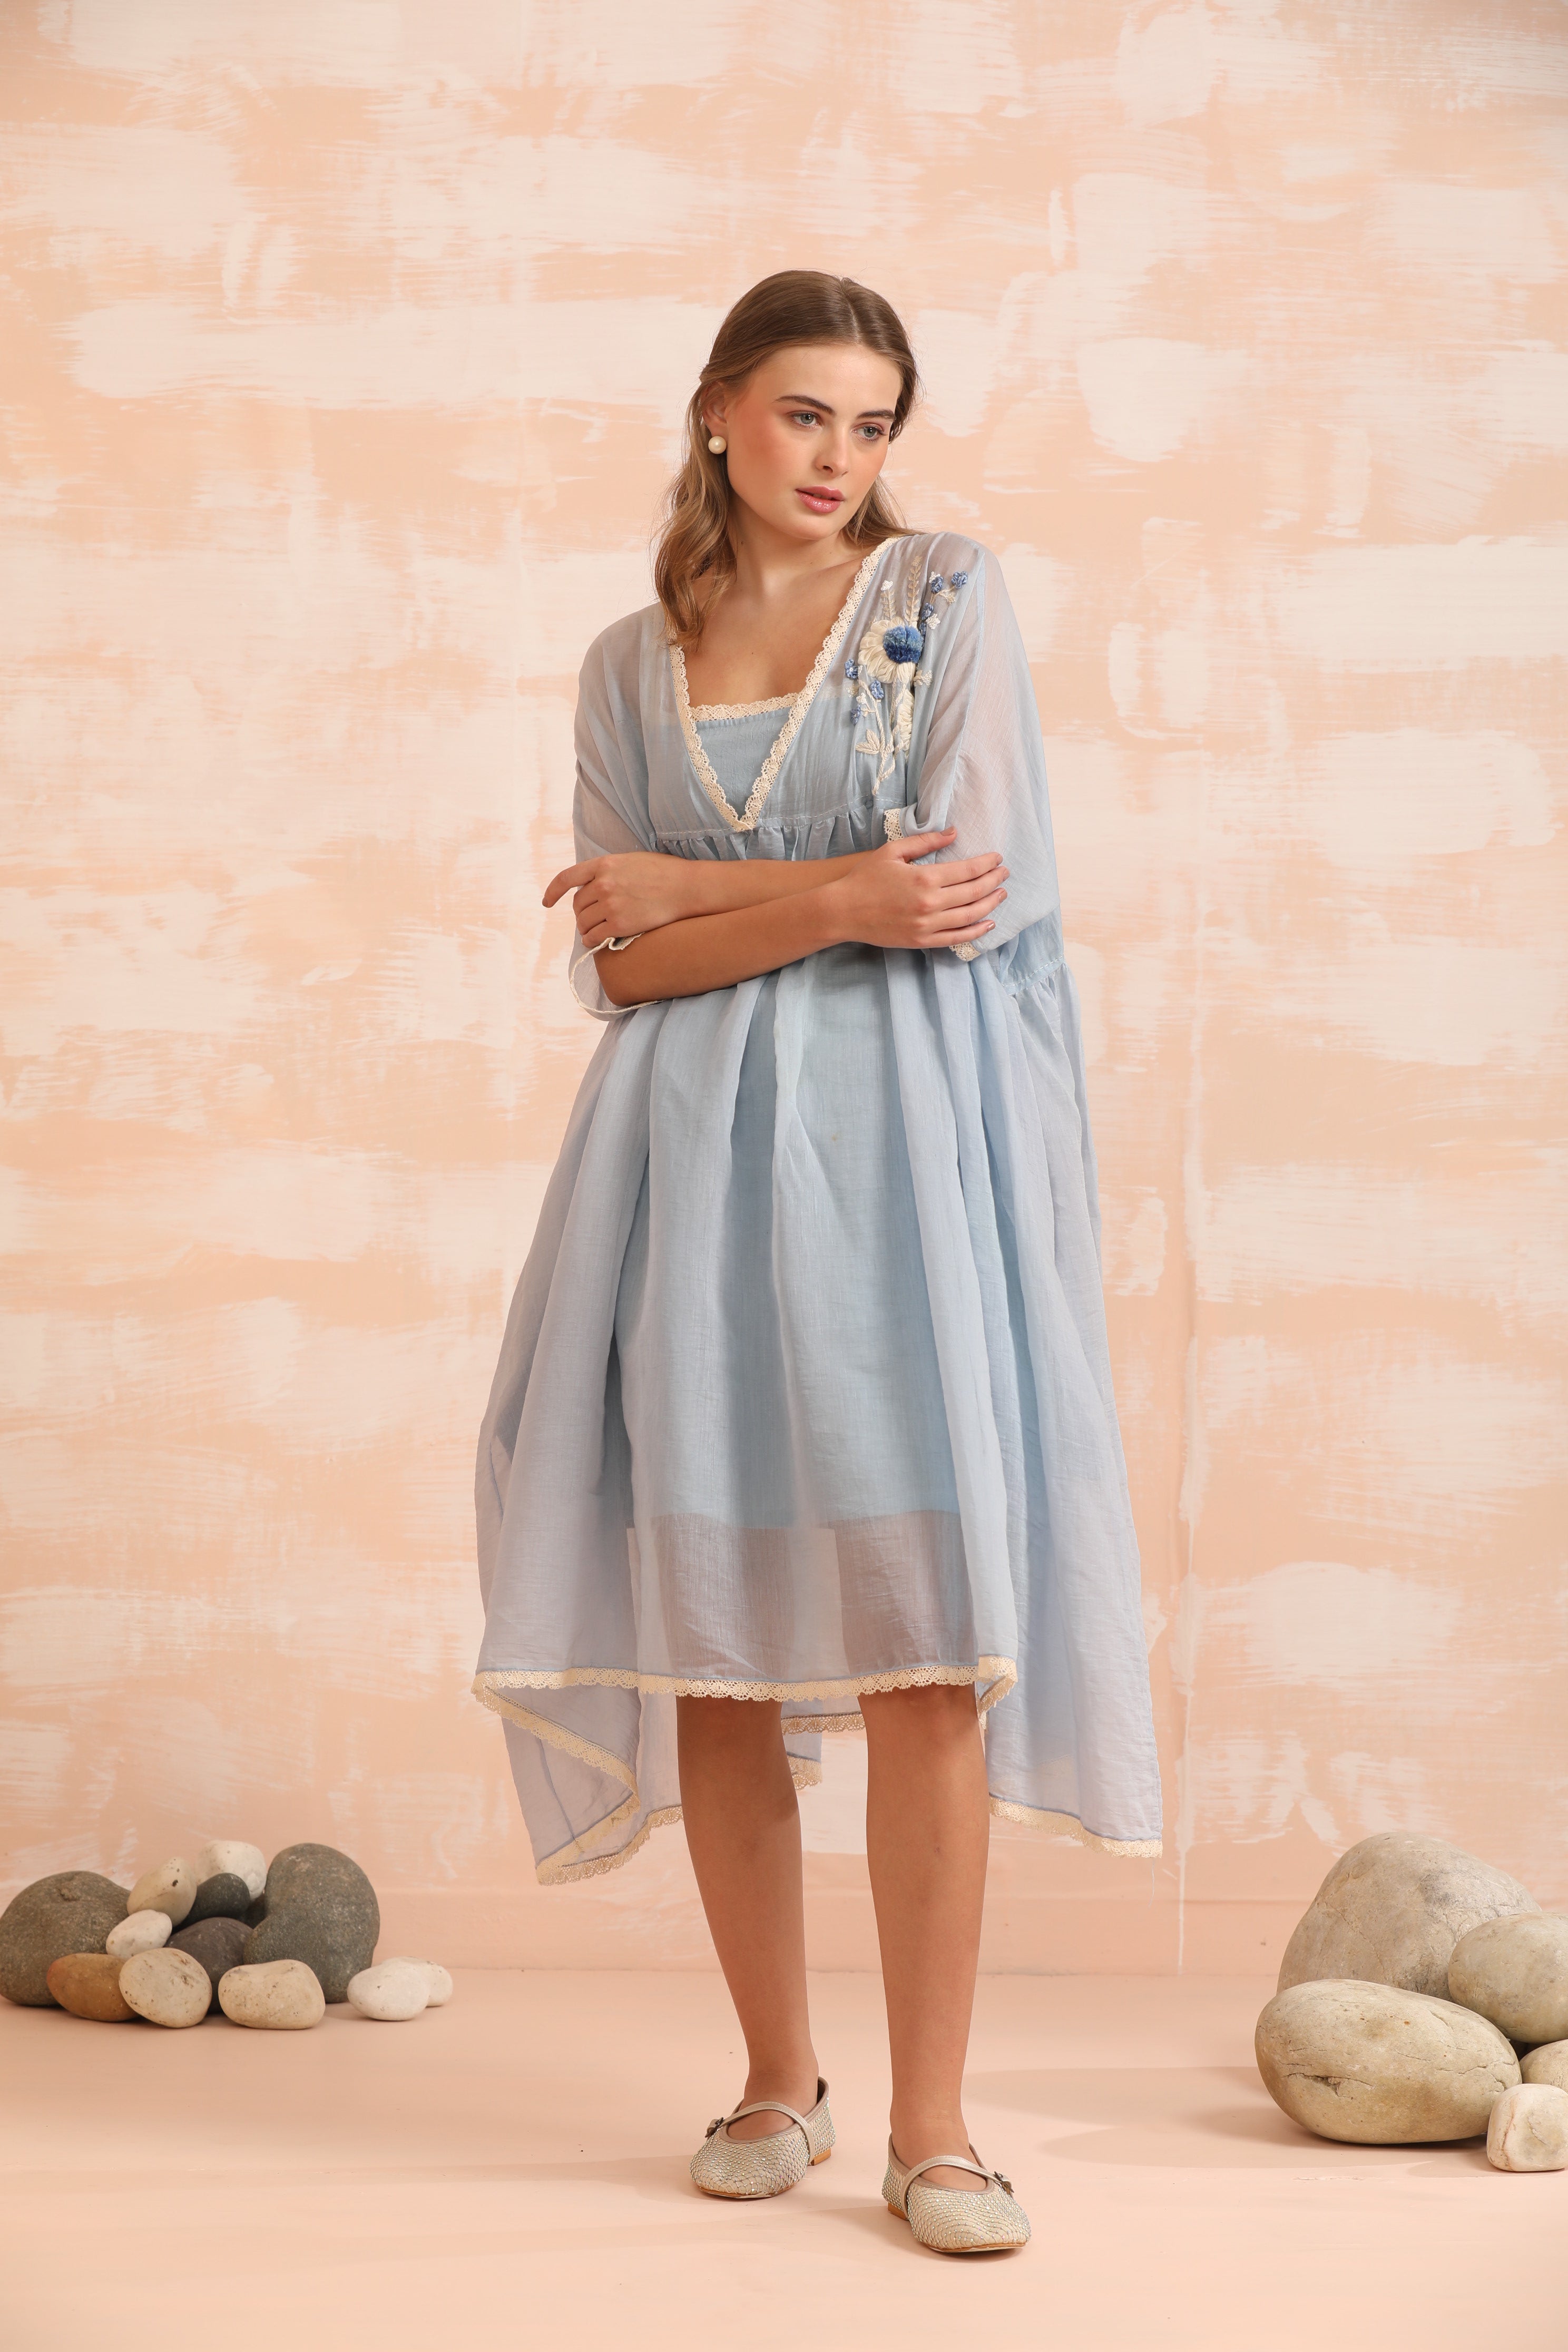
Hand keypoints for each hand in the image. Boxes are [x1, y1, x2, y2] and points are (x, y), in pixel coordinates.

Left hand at [543, 852, 695, 945]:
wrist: (686, 888)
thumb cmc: (664, 873)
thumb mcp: (631, 861)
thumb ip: (609, 870)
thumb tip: (593, 884)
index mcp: (604, 864)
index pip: (567, 878)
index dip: (553, 891)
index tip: (547, 902)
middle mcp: (603, 884)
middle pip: (577, 904)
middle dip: (581, 912)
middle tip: (590, 918)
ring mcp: (610, 905)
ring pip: (583, 922)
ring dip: (585, 928)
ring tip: (593, 930)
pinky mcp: (620, 925)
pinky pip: (593, 937)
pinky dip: (590, 941)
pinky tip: (595, 941)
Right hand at [825, 830, 1006, 951]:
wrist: (843, 911)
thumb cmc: (865, 878)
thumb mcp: (893, 851)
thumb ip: (926, 841)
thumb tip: (953, 833)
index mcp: (924, 878)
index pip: (967, 870)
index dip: (986, 863)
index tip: (997, 858)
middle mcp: (930, 903)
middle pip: (974, 892)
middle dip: (994, 881)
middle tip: (1004, 874)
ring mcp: (927, 925)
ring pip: (970, 916)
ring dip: (990, 905)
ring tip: (1001, 895)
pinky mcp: (921, 941)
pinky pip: (956, 938)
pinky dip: (976, 932)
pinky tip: (988, 923)